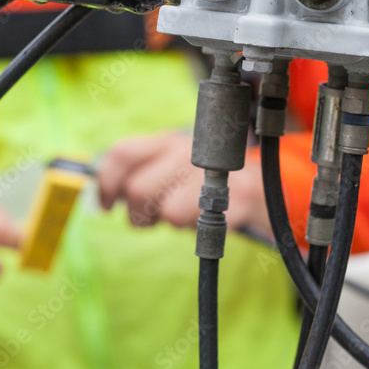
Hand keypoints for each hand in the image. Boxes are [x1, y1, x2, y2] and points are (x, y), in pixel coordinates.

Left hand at [97, 131, 271, 235]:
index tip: (106, 205)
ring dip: (169, 223)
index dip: (106, 182)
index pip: (123, 153)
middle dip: (139, 214)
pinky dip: (195, 227)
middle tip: (154, 218)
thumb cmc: (208, 182)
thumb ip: (142, 173)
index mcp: (168, 141)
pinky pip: (195, 221)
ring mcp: (211, 171)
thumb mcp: (173, 167)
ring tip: (182, 217)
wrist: (265, 186)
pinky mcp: (234, 196)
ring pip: (165, 210)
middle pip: (137, 189)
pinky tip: (204, 219)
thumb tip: (103, 195)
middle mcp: (187, 150)